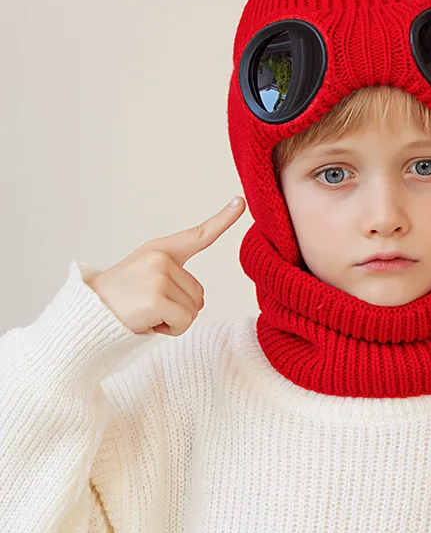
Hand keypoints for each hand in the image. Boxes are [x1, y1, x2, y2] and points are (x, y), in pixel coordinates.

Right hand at [87, 197, 246, 335]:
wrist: (87, 315)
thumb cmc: (120, 300)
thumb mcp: (145, 276)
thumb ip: (173, 278)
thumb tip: (198, 302)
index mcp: (160, 250)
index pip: (198, 234)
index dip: (223, 219)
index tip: (240, 202)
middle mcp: (160, 258)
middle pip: (199, 293)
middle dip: (178, 308)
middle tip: (148, 305)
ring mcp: (158, 277)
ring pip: (193, 310)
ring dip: (173, 320)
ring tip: (145, 312)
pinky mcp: (157, 298)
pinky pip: (184, 322)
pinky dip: (170, 330)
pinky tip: (147, 322)